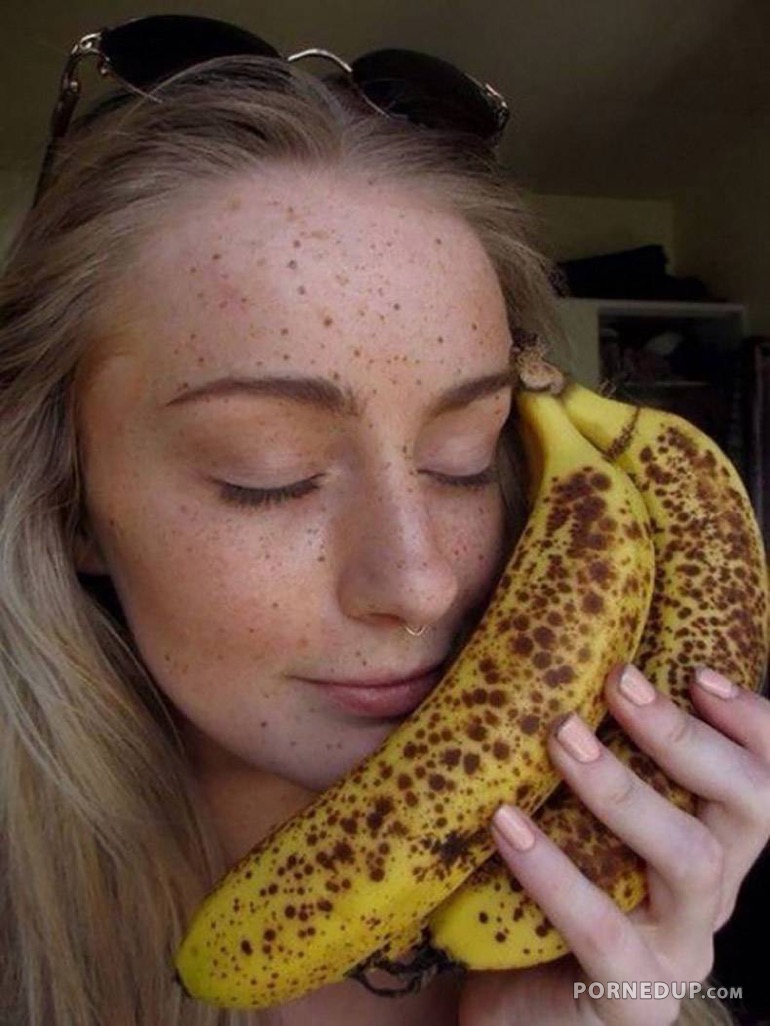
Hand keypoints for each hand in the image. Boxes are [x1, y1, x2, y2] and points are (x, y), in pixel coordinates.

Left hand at [457, 664, 769, 1025]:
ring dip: (625, 790)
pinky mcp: (633, 998)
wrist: (515, 1007)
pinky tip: (506, 824)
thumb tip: (552, 659)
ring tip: (561, 736)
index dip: (754, 724)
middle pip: (748, 810)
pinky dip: (555, 872)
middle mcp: (713, 895)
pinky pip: (605, 932)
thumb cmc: (546, 891)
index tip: (697, 674)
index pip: (765, 778)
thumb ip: (593, 758)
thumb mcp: (579, 818)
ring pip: (692, 863)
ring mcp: (681, 952)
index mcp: (714, 841)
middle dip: (686, 738)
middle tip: (619, 682)